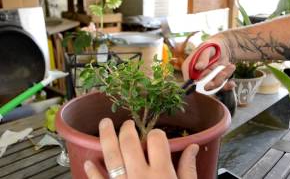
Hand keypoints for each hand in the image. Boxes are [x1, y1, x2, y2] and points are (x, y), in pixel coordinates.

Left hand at [84, 118, 198, 178]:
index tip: (156, 136)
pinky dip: (93, 172)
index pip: (156, 140)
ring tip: (104, 124)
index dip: (156, 134)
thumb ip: (188, 169)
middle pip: (129, 143)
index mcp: (162, 173)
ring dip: (106, 138)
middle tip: (127, 123)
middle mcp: (140, 175)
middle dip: (127, 129)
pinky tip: (90, 162)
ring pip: (111, 156)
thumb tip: (192, 146)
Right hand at [182, 39, 235, 90]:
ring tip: (230, 66)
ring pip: (213, 87)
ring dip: (223, 79)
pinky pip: (220, 88)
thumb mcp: (207, 49)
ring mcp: (205, 80)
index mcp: (189, 68)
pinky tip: (232, 83)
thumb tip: (197, 67)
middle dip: (214, 82)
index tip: (208, 82)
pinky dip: (227, 86)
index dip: (196, 85)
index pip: (188, 81)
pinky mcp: (215, 82)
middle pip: (202, 86)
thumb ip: (202, 58)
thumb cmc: (211, 46)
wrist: (223, 47)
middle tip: (223, 73)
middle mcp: (196, 76)